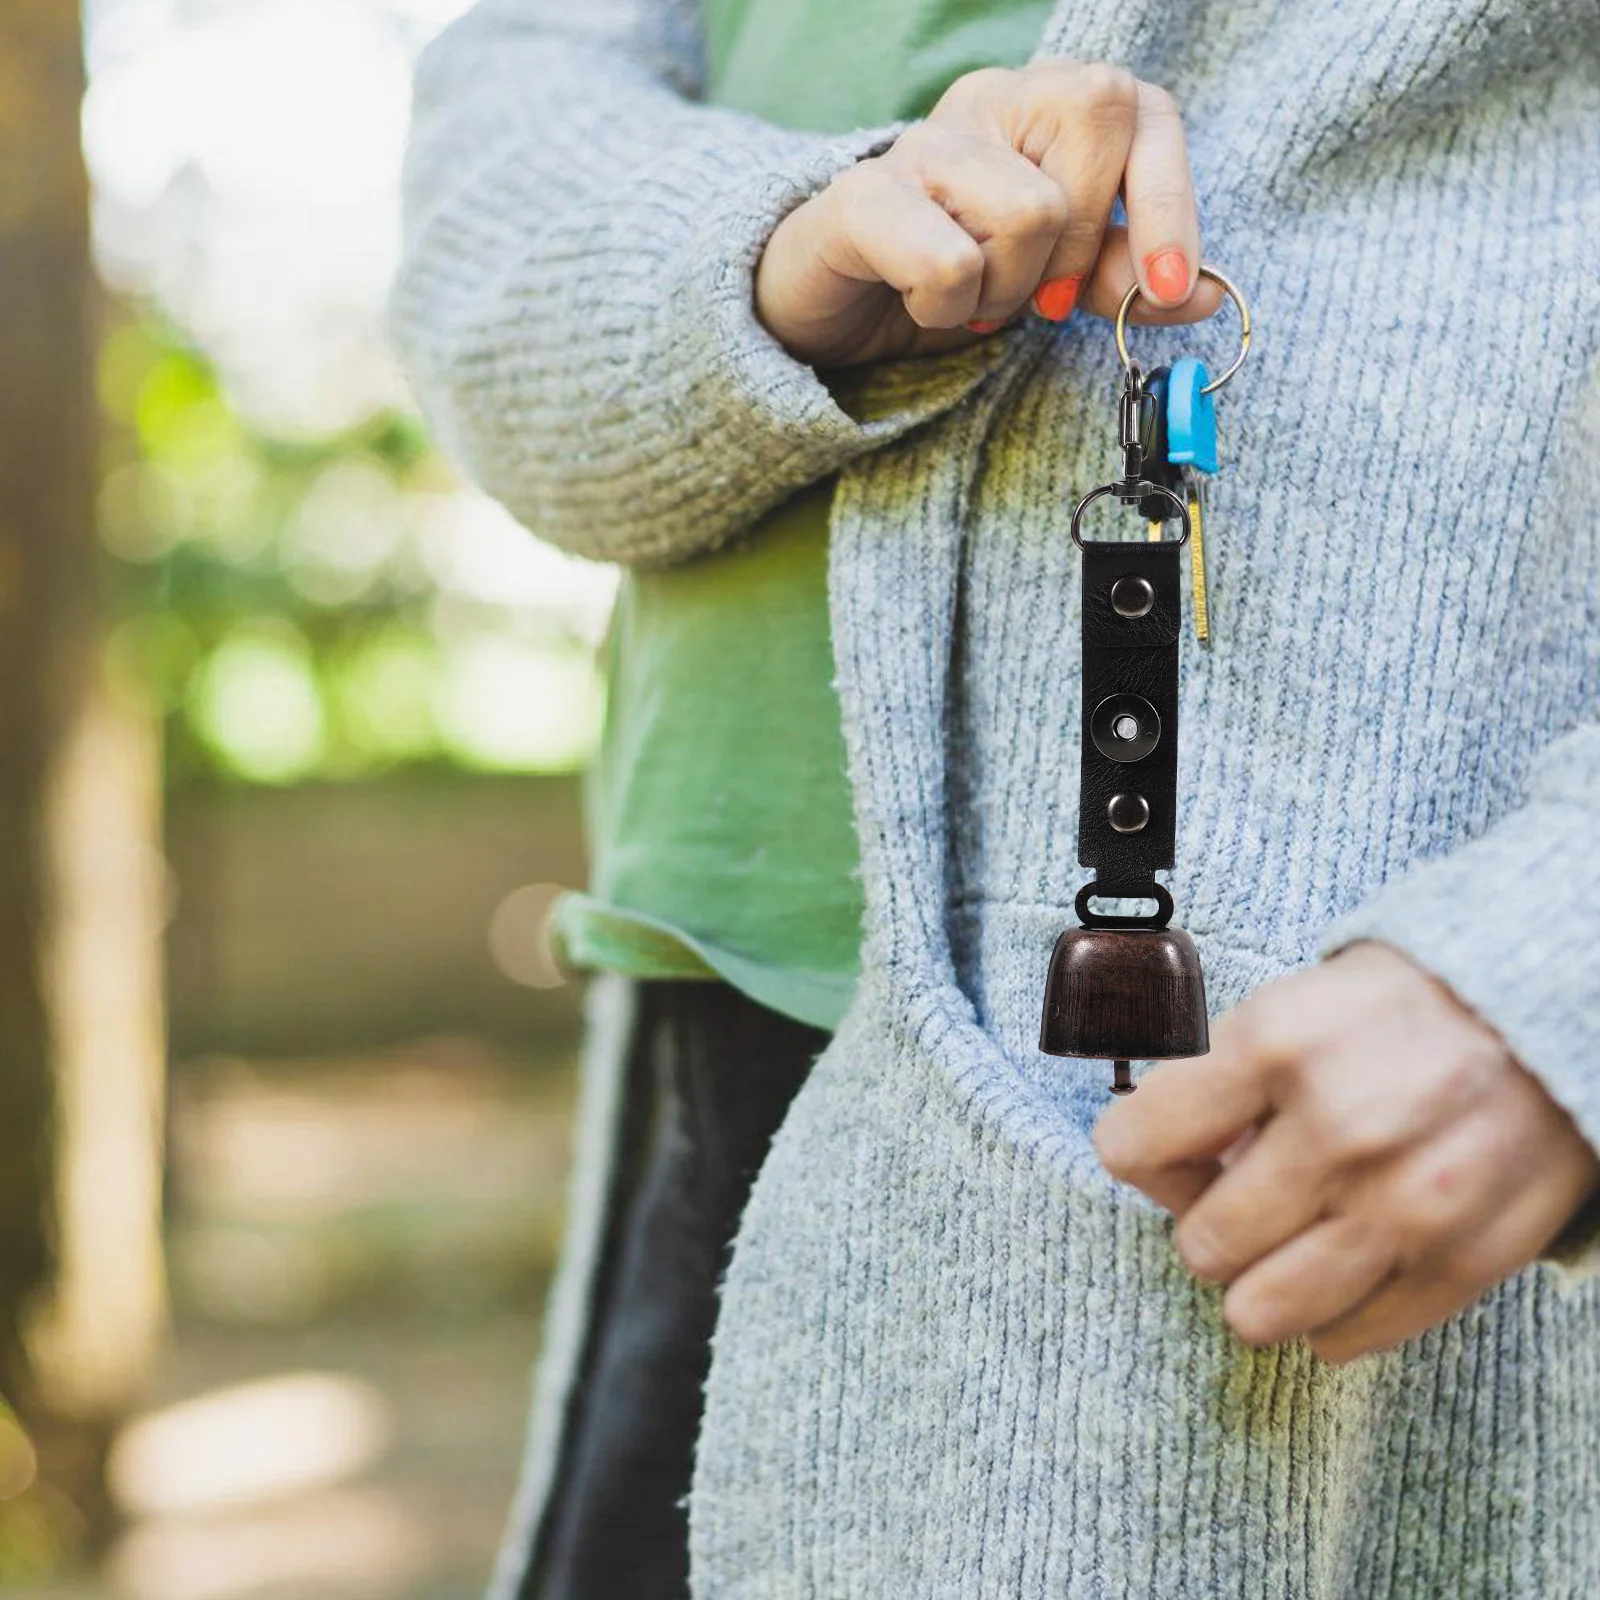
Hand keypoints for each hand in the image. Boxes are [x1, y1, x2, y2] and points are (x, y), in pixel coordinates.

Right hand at [755, 61, 1221, 367]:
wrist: (827, 304)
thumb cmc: (948, 280)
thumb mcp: (1053, 284)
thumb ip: (1124, 280)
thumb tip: (1207, 290)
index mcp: (1047, 103)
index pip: (1144, 114)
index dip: (1169, 204)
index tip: (1171, 289)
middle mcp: (990, 98)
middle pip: (1096, 140)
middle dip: (1073, 255)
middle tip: (1029, 298)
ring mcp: (922, 140)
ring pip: (1029, 211)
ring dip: (1006, 291)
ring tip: (969, 300)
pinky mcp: (862, 196)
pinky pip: (949, 261)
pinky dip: (948, 308)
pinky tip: (921, 302)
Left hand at [1093, 942, 1599, 1363]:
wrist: (1545, 1015)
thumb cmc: (1398, 1010)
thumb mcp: (1290, 1004)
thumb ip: (1217, 1083)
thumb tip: (1165, 1165)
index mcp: (1276, 1045)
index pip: (1135, 1145)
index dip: (1141, 1155)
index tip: (1167, 1152)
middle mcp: (1338, 1130)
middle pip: (1199, 1244)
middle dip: (1207, 1221)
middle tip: (1239, 1193)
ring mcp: (1402, 1207)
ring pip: (1258, 1312)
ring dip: (1259, 1280)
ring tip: (1286, 1236)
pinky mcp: (1460, 1264)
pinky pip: (1343, 1337)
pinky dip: (1330, 1311)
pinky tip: (1346, 1256)